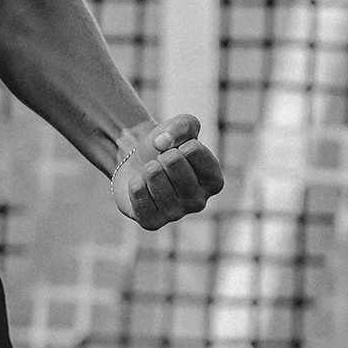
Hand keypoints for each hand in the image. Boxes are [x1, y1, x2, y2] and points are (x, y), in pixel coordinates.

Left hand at [112, 114, 223, 229]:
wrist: (135, 162)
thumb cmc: (165, 146)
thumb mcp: (180, 126)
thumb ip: (182, 125)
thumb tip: (163, 142)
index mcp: (213, 180)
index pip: (193, 150)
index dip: (178, 141)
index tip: (176, 147)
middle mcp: (198, 201)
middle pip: (173, 162)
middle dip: (161, 153)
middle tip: (160, 159)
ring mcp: (175, 213)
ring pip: (155, 179)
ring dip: (147, 168)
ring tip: (150, 170)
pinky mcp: (152, 222)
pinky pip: (139, 197)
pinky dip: (135, 184)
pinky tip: (139, 183)